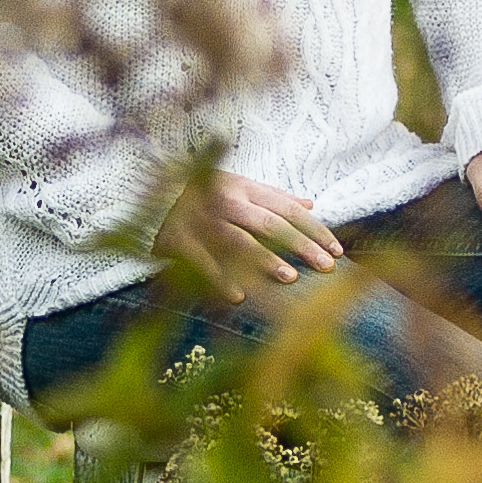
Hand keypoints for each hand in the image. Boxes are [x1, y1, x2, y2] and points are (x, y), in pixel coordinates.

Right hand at [157, 168, 345, 295]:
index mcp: (242, 188)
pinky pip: (202, 261)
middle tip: (326, 267)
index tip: (337, 250)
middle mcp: (225, 202)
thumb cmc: (200, 191)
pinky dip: (220, 278)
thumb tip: (311, 203)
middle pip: (270, 224)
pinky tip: (239, 298)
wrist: (144, 191)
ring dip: (265, 260)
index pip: (287, 208)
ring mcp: (201, 220)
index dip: (314, 228)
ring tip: (289, 278)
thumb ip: (272, 196)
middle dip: (301, 245)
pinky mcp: (177, 239)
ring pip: (238, 240)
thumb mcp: (236, 184)